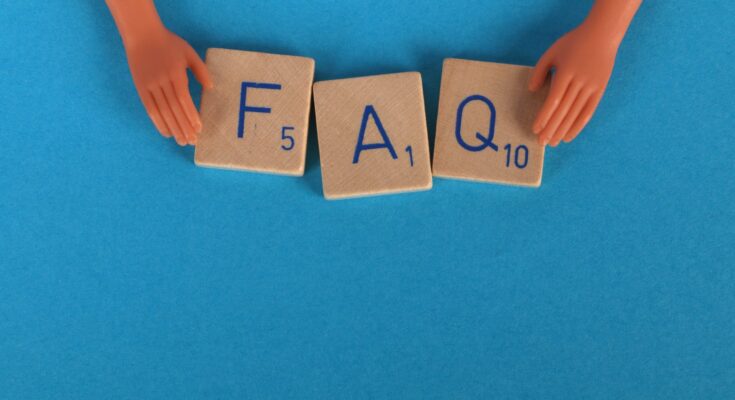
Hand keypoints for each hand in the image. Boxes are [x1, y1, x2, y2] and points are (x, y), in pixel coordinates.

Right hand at [124, 28, 212, 145]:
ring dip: (173, 128)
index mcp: (175, 73)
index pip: (184, 99)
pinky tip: (166, 132)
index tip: (198, 129)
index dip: (191, 115)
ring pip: (162, 111)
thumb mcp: (189, 53)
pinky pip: (150, 108)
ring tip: (182, 141)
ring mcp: (150, 84)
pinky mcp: (141, 87)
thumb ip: (201, 71)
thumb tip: (210, 88)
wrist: (142, 34)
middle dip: (184, 127)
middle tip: (192, 141)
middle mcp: (162, 80)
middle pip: (174, 108)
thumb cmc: (169, 43)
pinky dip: (158, 122)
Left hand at [529, 22, 618, 146]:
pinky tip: (569, 136)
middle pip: (563, 111)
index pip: (553, 100)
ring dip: (563, 130)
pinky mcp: (600, 90)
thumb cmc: (573, 43)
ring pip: (575, 114)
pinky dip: (578, 126)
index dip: (544, 117)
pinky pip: (588, 112)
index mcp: (566, 72)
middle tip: (541, 142)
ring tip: (553, 142)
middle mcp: (580, 82)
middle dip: (551, 128)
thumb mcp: (552, 52)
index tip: (535, 129)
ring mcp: (592, 87)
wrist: (602, 35)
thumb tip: (531, 91)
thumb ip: (539, 71)